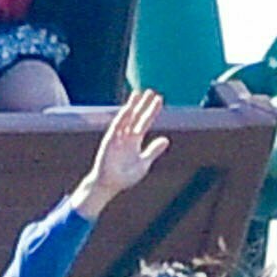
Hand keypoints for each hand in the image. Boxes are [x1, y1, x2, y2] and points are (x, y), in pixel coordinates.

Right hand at [81, 89, 168, 206]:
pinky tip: (127, 109)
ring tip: (138, 94)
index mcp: (135, 140)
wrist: (110, 185)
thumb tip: (166, 139)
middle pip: (136, 116)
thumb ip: (153, 150)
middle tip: (150, 92)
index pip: (145, 122)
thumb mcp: (144, 163)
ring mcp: (117, 137)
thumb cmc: (125, 176)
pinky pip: (116, 127)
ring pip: (126, 118)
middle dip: (143, 104)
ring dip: (132, 106)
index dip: (151, 111)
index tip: (159, 100)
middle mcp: (126, 136)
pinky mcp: (110, 141)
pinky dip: (122, 118)